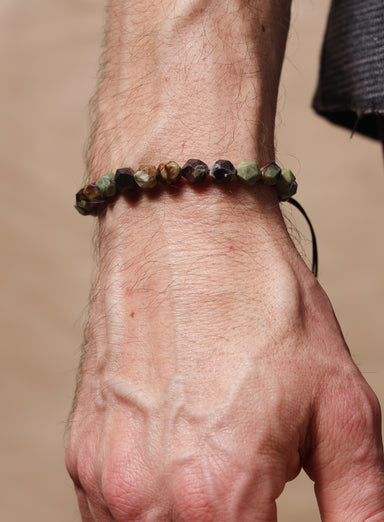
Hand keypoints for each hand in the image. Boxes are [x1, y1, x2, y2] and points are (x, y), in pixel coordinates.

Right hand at [66, 190, 383, 520]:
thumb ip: (361, 505)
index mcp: (219, 496)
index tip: (277, 509)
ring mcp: (104, 474)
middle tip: (257, 487)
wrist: (186, 231)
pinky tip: (176, 459)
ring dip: (187, 521)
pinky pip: (111, 514)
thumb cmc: (259, 302)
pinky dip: (149, 507)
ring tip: (215, 464)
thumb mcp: (339, 406)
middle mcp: (145, 499)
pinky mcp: (81, 447)